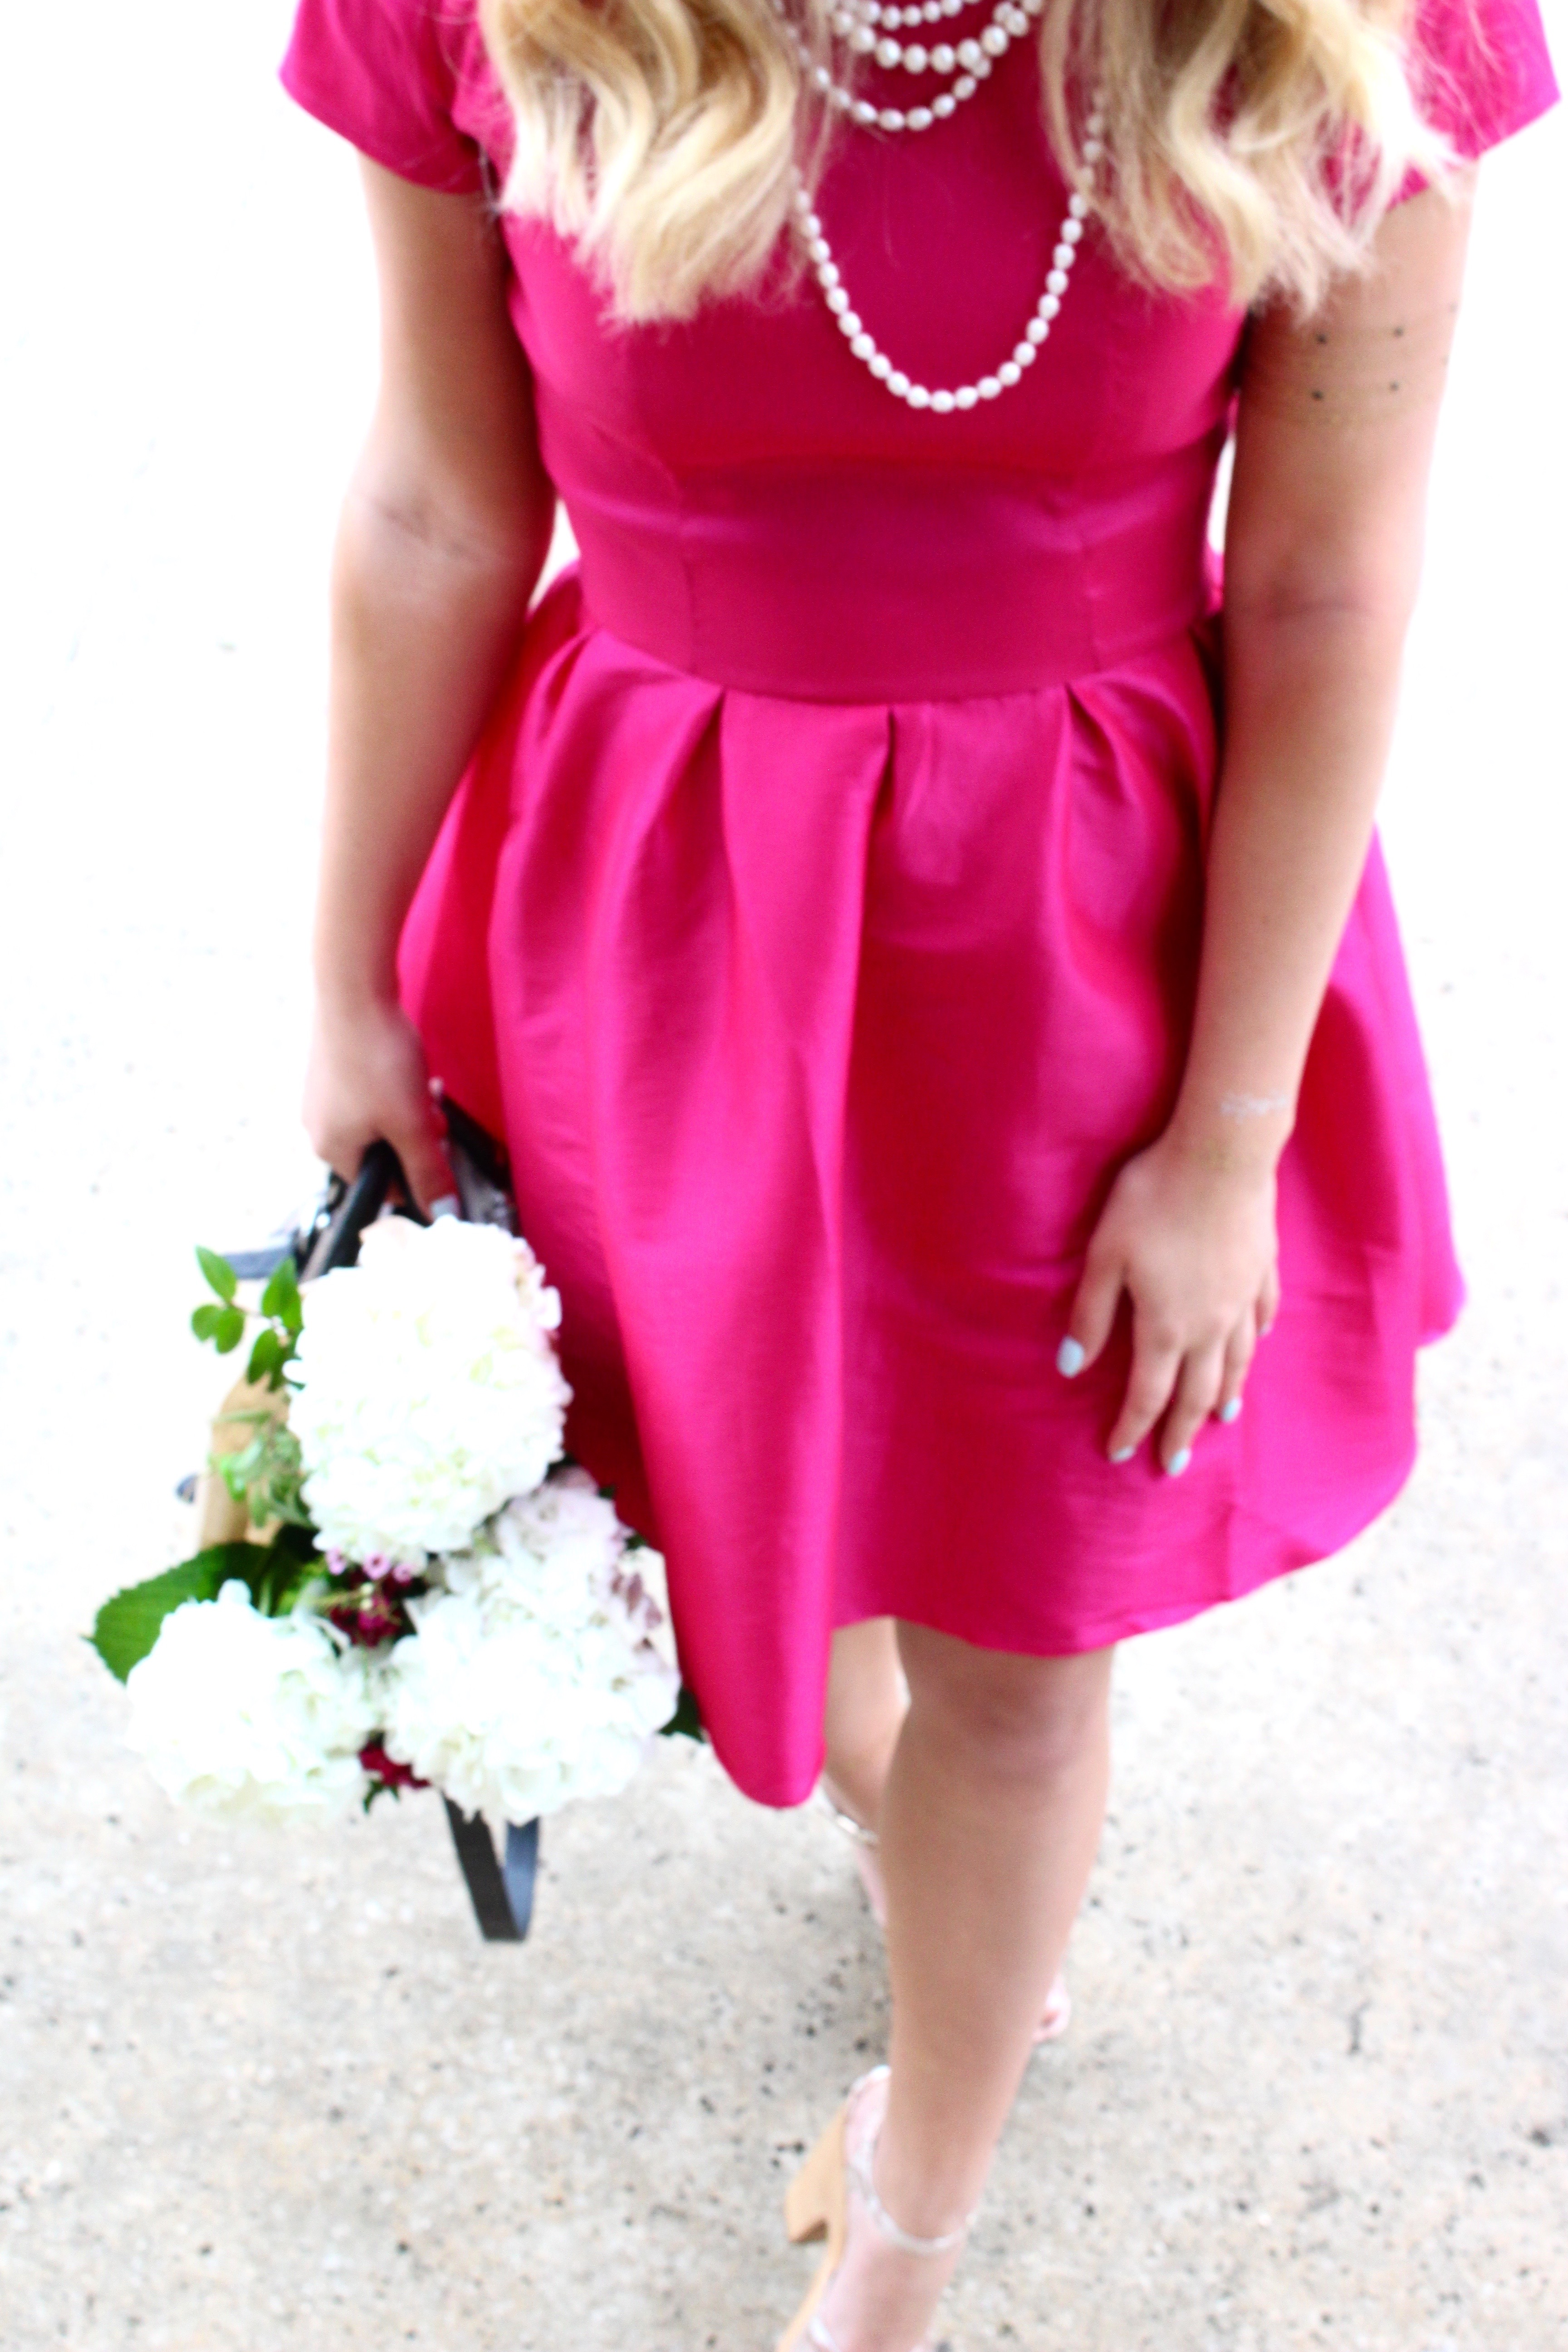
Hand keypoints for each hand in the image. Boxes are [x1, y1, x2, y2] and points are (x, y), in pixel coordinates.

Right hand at [302, 992, 453, 1215]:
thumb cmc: (380, 1059)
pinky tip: (404, 1064)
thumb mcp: (413, 1124)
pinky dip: (393, 1086)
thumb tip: (442, 1217)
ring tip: (419, 1082)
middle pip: (383, 1152)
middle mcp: (318, 1129)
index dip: (419, 1171)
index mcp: (332, 1151)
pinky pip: (369, 1095)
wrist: (353, 989)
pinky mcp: (330, 1070)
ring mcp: (321, 1098)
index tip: (436, 1144)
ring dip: (409, 1109)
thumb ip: (428, 1172)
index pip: (383, 1186)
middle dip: (415, 1135)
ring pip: (380, 1122)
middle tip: (430, 1109)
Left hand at [1059, 1133, 1280, 1472]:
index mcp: (1167, 1325)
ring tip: (1221, 1418)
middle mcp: (1211, 1323)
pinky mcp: (1263, 1269)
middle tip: (1173, 1464)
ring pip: (1237, 1362)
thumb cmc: (1153, 1199)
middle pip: (1197, 1392)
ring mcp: (1243, 1298)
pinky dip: (1255, 1340)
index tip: (1119, 1453)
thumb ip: (1091, 1315)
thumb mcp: (1105, 1255)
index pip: (1148, 1394)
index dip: (1131, 1427)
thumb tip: (1070, 1368)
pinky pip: (1261, 1317)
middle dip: (1181, 1431)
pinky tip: (1256, 1344)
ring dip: (1225, 1394)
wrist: (1221, 1154)